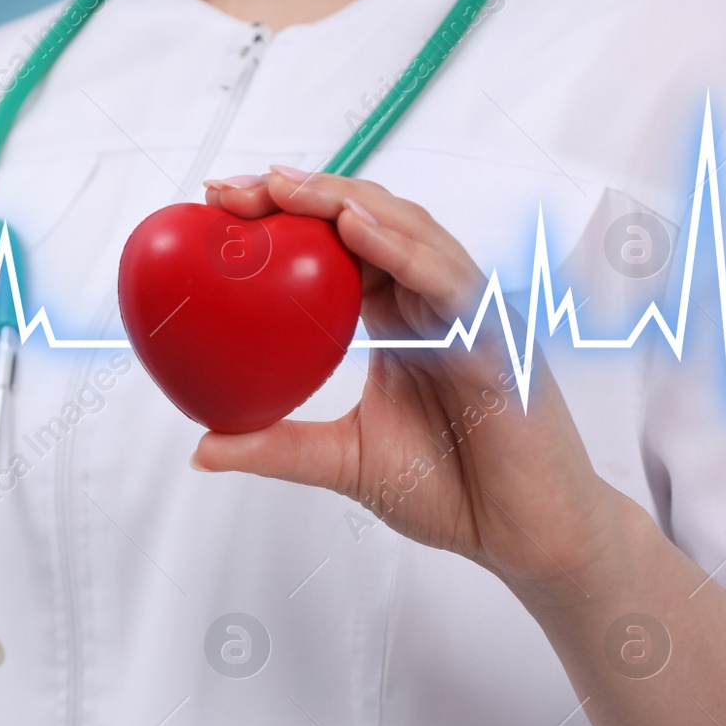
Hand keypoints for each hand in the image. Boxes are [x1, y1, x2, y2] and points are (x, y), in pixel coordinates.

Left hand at [191, 168, 626, 598]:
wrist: (524, 537)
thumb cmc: (451, 491)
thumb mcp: (343, 461)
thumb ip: (277, 448)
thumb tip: (201, 447)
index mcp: (397, 318)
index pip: (339, 245)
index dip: (285, 216)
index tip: (218, 205)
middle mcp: (433, 303)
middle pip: (370, 222)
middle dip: (303, 193)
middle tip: (234, 188)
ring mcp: (471, 314)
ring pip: (411, 234)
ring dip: (345, 204)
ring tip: (284, 187)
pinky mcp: (501, 337)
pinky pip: (451, 283)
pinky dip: (405, 252)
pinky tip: (358, 231)